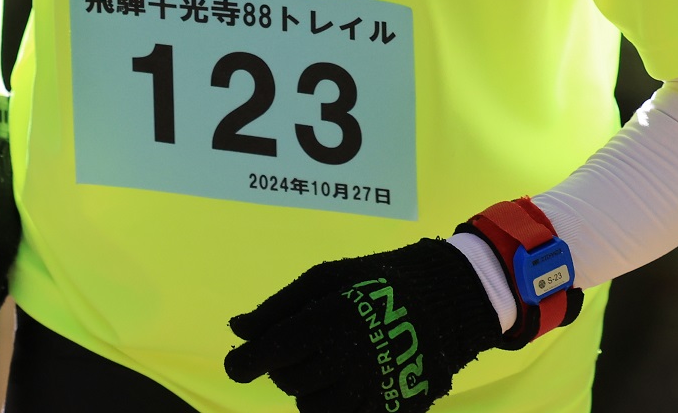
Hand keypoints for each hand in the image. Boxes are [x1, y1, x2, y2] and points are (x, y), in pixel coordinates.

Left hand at [223, 235, 502, 411]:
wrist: (441, 301)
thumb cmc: (373, 281)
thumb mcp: (324, 278)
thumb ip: (278, 307)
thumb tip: (237, 328)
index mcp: (328, 322)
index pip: (272, 352)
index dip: (245, 362)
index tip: (236, 365)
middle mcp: (347, 361)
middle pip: (288, 382)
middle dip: (283, 366)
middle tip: (297, 346)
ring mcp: (369, 390)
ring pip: (312, 408)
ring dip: (307, 389)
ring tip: (322, 364)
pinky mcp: (387, 408)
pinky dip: (334, 403)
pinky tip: (342, 381)